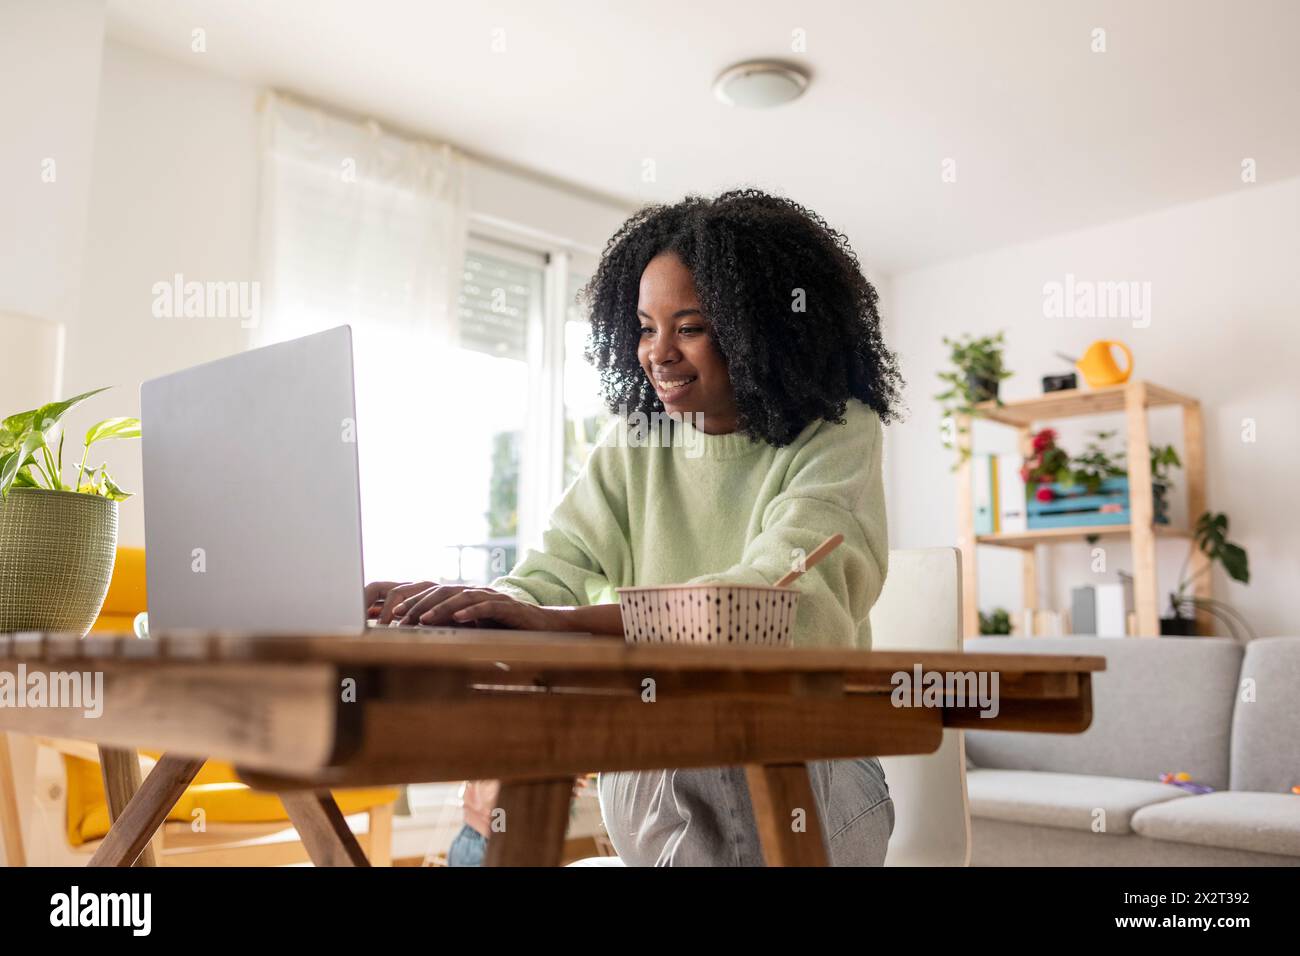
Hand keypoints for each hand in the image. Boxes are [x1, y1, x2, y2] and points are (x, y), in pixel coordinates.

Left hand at [364, 580, 564, 629]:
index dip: (416, 602)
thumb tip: (427, 633)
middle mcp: (478, 593)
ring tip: (424, 619)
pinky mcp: (509, 606)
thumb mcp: (478, 628)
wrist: (543, 627)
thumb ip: (456, 626)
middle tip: (402, 616)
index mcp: (468, 597)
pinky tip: (459, 618)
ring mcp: (494, 597)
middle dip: (421, 603)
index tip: (396, 614)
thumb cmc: (509, 629)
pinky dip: (472, 611)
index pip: (436, 595)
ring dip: (441, 608)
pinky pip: (487, 606)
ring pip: (462, 597)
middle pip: (444, 592)